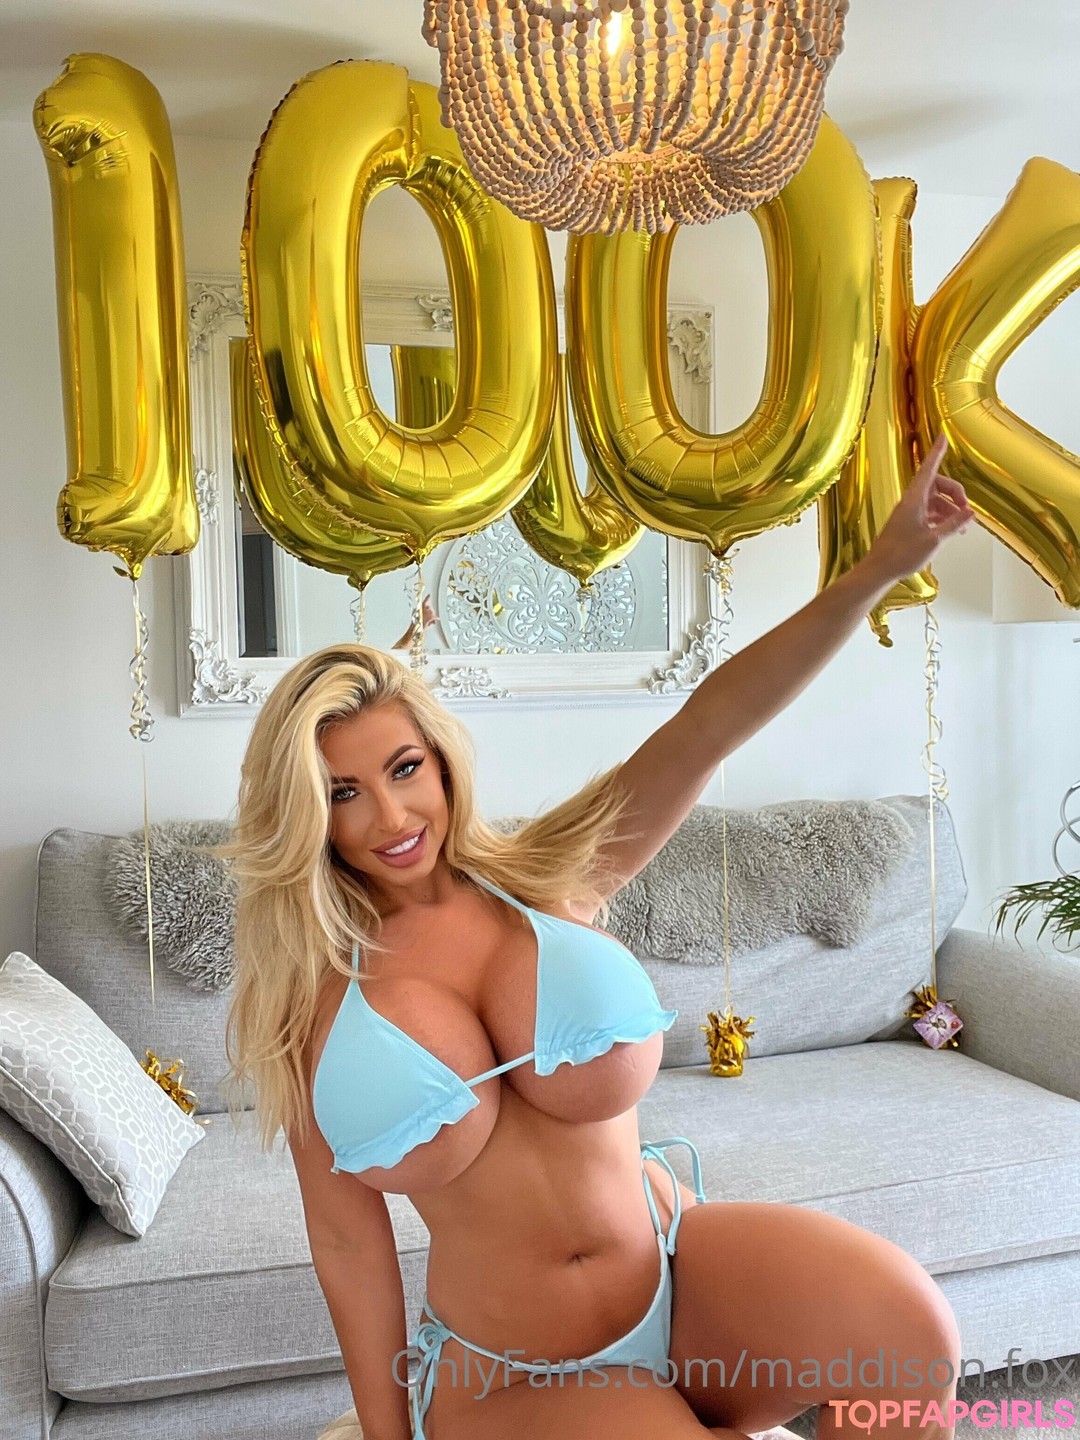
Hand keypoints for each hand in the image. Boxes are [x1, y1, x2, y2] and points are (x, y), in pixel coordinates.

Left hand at [868, 432, 974, 583]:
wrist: (879, 570)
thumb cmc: (901, 555)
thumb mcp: (934, 539)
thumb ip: (954, 524)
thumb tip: (971, 512)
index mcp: (914, 499)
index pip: (929, 469)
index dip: (937, 452)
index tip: (943, 436)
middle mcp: (910, 502)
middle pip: (937, 486)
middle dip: (955, 494)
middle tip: (967, 511)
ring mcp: (908, 513)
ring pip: (934, 502)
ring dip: (950, 510)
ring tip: (962, 528)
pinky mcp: (907, 525)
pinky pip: (929, 514)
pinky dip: (941, 518)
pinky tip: (950, 531)